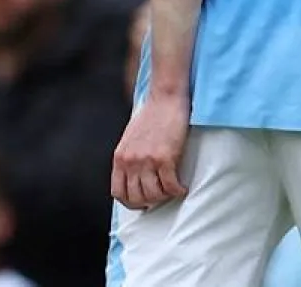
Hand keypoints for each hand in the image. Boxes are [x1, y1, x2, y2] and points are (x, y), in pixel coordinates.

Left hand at [112, 92, 189, 210]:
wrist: (165, 97)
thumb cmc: (151, 116)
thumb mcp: (131, 139)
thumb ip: (129, 158)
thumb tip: (135, 179)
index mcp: (120, 157)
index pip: (118, 192)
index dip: (131, 203)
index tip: (144, 202)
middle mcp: (130, 161)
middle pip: (137, 198)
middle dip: (151, 201)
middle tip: (162, 195)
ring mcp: (146, 160)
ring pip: (154, 195)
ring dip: (166, 196)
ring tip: (173, 189)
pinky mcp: (165, 157)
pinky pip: (170, 186)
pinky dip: (178, 190)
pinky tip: (182, 186)